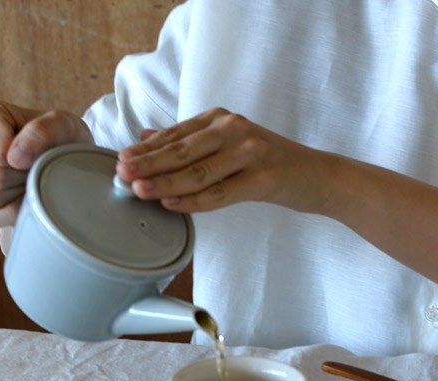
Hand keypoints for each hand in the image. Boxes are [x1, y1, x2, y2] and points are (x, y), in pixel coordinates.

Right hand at [0, 100, 92, 228]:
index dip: (25, 156)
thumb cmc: (63, 139)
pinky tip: (25, 194)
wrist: (70, 162)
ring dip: (20, 191)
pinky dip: (15, 210)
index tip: (38, 148)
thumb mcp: (63, 125)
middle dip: (23, 175)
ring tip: (32, 176)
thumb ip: (41, 131)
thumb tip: (12, 158)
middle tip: (37, 165)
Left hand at [116, 108, 332, 213]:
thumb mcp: (229, 145)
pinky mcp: (263, 178)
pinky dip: (195, 200)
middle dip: (148, 164)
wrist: (317, 175)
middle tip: (121, 174)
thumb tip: (147, 137)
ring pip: (199, 172)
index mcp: (221, 119)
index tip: (120, 160)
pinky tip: (173, 204)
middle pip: (182, 151)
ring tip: (140, 191)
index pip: (175, 135)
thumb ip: (190, 141)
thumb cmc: (270, 163)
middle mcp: (234, 130)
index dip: (146, 149)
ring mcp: (250, 153)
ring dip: (166, 183)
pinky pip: (222, 192)